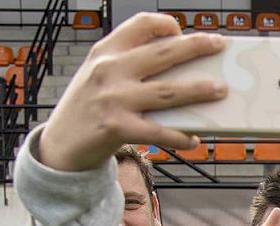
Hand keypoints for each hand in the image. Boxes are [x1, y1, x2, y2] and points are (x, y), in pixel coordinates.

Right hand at [37, 13, 227, 172]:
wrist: (60, 147)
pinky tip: (193, 140)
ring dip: (198, 90)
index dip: (165, 24)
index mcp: (105, 52)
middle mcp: (109, 70)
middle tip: (218, 45)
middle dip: (195, 47)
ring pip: (167, 91)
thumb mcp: (99, 76)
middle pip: (162, 53)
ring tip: (220, 90)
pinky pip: (158, 131)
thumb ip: (129, 66)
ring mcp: (113, 99)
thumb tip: (180, 70)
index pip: (140, 24)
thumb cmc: (88, 109)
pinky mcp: (117, 127)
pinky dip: (179, 136)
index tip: (183, 32)